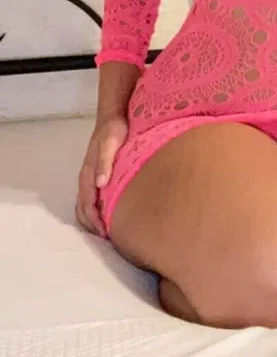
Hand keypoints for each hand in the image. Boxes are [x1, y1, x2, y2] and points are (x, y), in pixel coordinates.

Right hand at [75, 115, 127, 236]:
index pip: (87, 205)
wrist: (113, 117)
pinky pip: (91, 199)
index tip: (106, 233)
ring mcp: (91, 178)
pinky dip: (95, 211)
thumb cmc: (113, 130)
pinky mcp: (97, 175)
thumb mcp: (110, 143)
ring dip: (92, 221)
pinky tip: (108, 215)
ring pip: (85, 206)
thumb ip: (105, 162)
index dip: (95, 221)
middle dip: (92, 226)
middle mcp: (87, 179)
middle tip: (108, 239)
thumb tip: (100, 184)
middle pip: (83, 210)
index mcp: (88, 174)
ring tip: (107, 232)